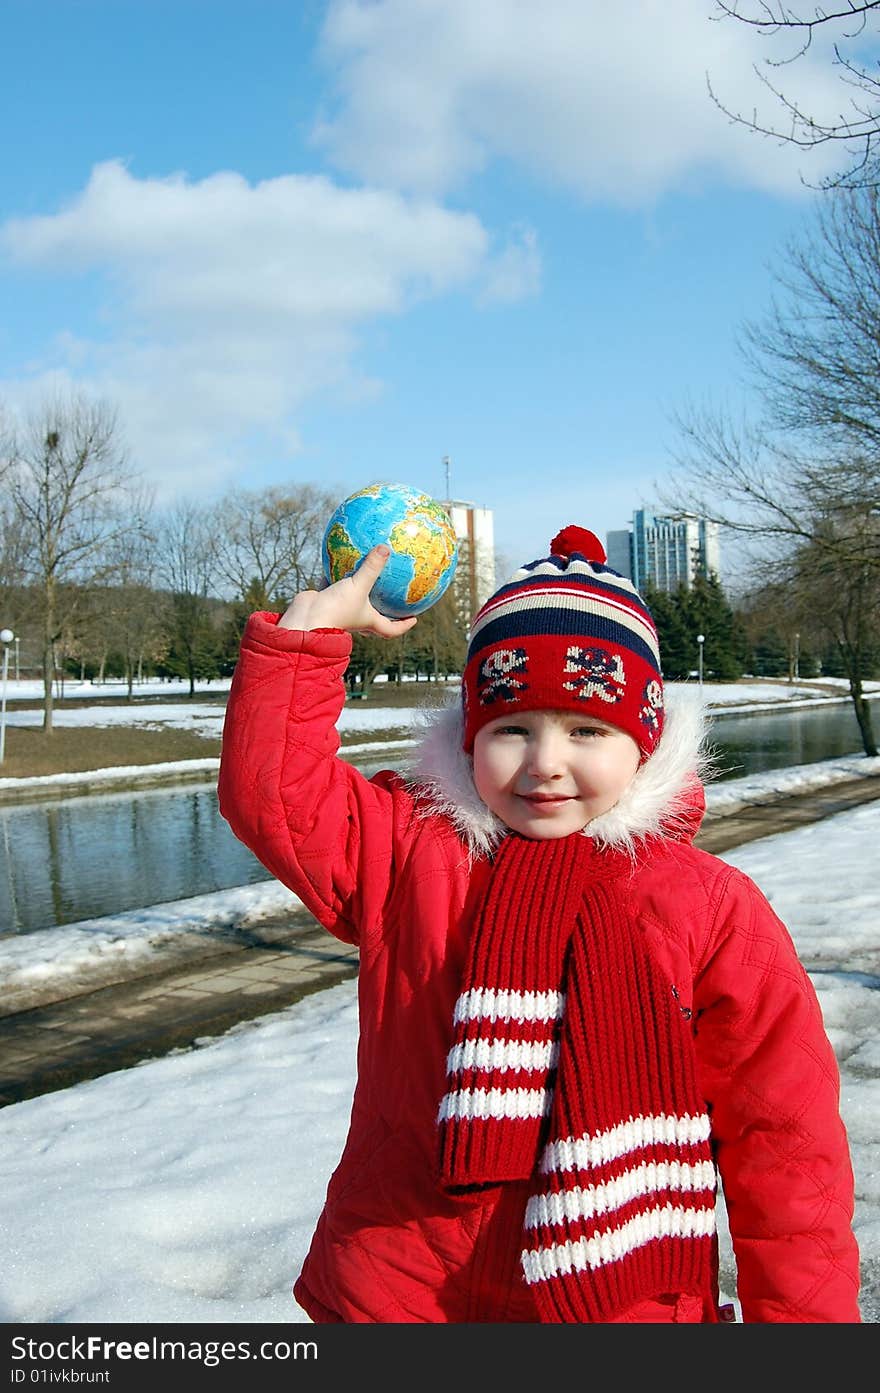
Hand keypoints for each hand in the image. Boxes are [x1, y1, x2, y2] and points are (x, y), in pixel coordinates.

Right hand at [278, 545, 418, 637]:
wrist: (305, 618)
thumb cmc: (337, 609)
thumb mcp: (359, 586)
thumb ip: (372, 567)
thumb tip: (386, 548)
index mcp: (368, 622)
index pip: (390, 630)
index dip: (403, 626)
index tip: (414, 617)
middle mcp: (355, 617)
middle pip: (373, 618)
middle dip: (382, 610)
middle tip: (393, 596)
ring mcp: (340, 609)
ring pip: (353, 598)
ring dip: (359, 587)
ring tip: (367, 571)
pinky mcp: (325, 600)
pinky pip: (333, 584)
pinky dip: (336, 573)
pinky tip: (338, 557)